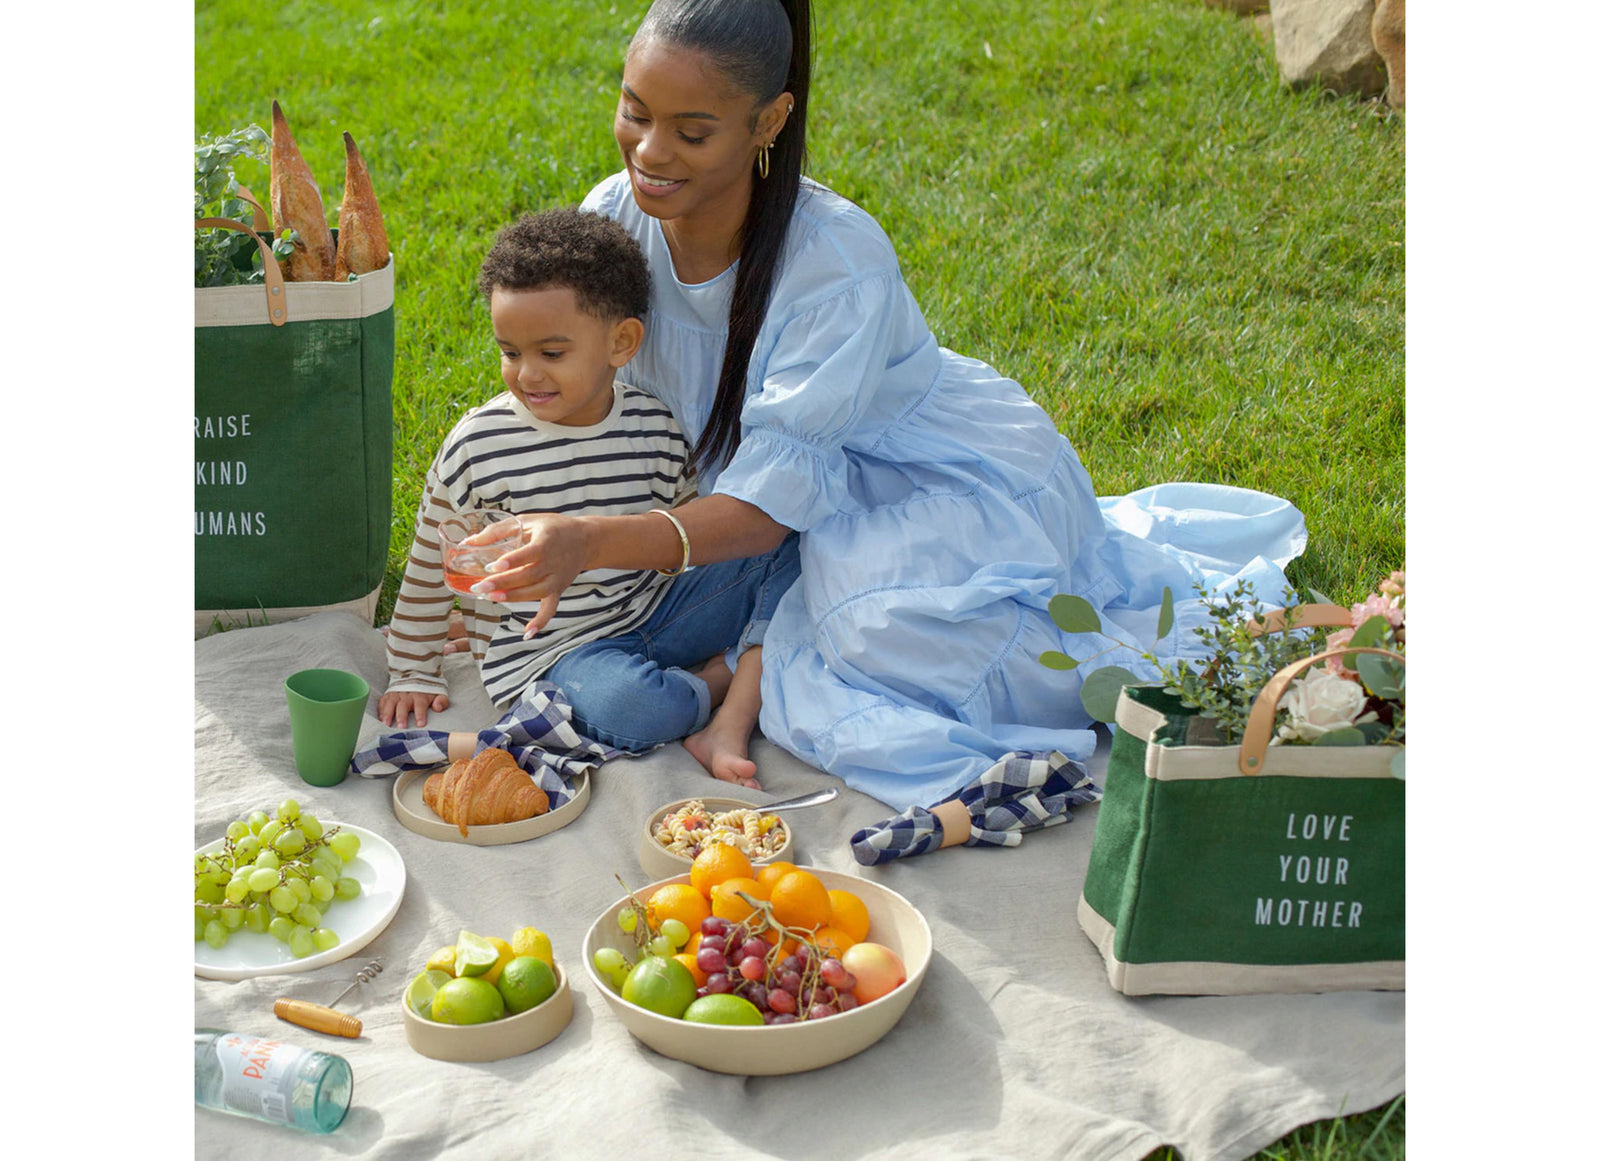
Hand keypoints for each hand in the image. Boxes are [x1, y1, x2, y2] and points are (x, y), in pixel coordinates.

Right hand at [378, 689, 449, 727]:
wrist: (416, 674)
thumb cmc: (428, 690)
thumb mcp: (439, 693)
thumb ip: (442, 701)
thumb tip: (437, 708)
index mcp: (420, 696)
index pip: (420, 705)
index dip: (420, 714)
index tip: (420, 724)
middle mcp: (407, 695)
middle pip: (403, 706)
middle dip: (401, 716)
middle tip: (401, 727)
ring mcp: (396, 694)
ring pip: (391, 703)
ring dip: (388, 714)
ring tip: (386, 724)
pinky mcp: (388, 695)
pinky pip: (382, 701)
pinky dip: (380, 710)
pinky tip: (380, 719)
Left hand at [470, 512, 588, 636]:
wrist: (586, 540)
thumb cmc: (552, 528)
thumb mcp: (527, 521)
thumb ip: (498, 531)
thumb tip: (468, 542)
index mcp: (546, 541)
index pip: (529, 553)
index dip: (511, 561)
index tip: (492, 566)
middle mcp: (554, 562)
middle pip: (528, 575)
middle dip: (503, 583)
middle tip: (479, 586)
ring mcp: (557, 578)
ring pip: (536, 592)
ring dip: (514, 597)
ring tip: (491, 598)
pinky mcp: (559, 589)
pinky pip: (551, 608)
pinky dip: (541, 621)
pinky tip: (527, 633)